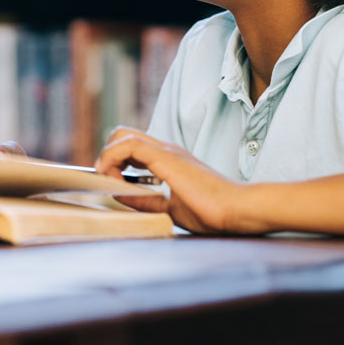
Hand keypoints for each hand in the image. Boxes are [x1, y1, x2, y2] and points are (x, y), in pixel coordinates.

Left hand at [95, 127, 252, 233]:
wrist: (237, 209)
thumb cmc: (212, 211)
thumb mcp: (169, 208)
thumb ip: (147, 200)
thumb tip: (121, 195)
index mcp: (170, 158)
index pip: (133, 146)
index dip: (114, 161)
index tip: (111, 184)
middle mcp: (167, 149)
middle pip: (123, 134)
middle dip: (107, 154)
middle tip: (106, 179)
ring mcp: (167, 151)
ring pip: (122, 135)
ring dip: (106, 156)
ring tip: (106, 179)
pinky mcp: (166, 157)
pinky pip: (128, 146)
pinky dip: (112, 157)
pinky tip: (110, 176)